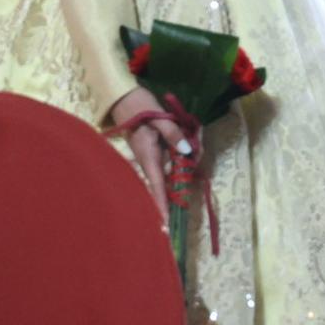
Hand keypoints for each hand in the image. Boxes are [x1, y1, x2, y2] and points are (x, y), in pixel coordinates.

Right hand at [108, 86, 190, 219]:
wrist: (126, 100)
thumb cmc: (141, 109)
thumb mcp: (160, 119)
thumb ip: (174, 134)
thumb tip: (186, 152)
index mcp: (149, 157)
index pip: (157, 187)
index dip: (162, 205)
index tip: (164, 224)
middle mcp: (151, 162)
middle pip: (171, 178)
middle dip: (187, 171)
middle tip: (198, 146)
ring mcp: (154, 157)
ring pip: (175, 167)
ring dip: (188, 156)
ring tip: (195, 134)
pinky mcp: (156, 151)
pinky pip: (173, 158)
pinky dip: (184, 150)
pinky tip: (191, 136)